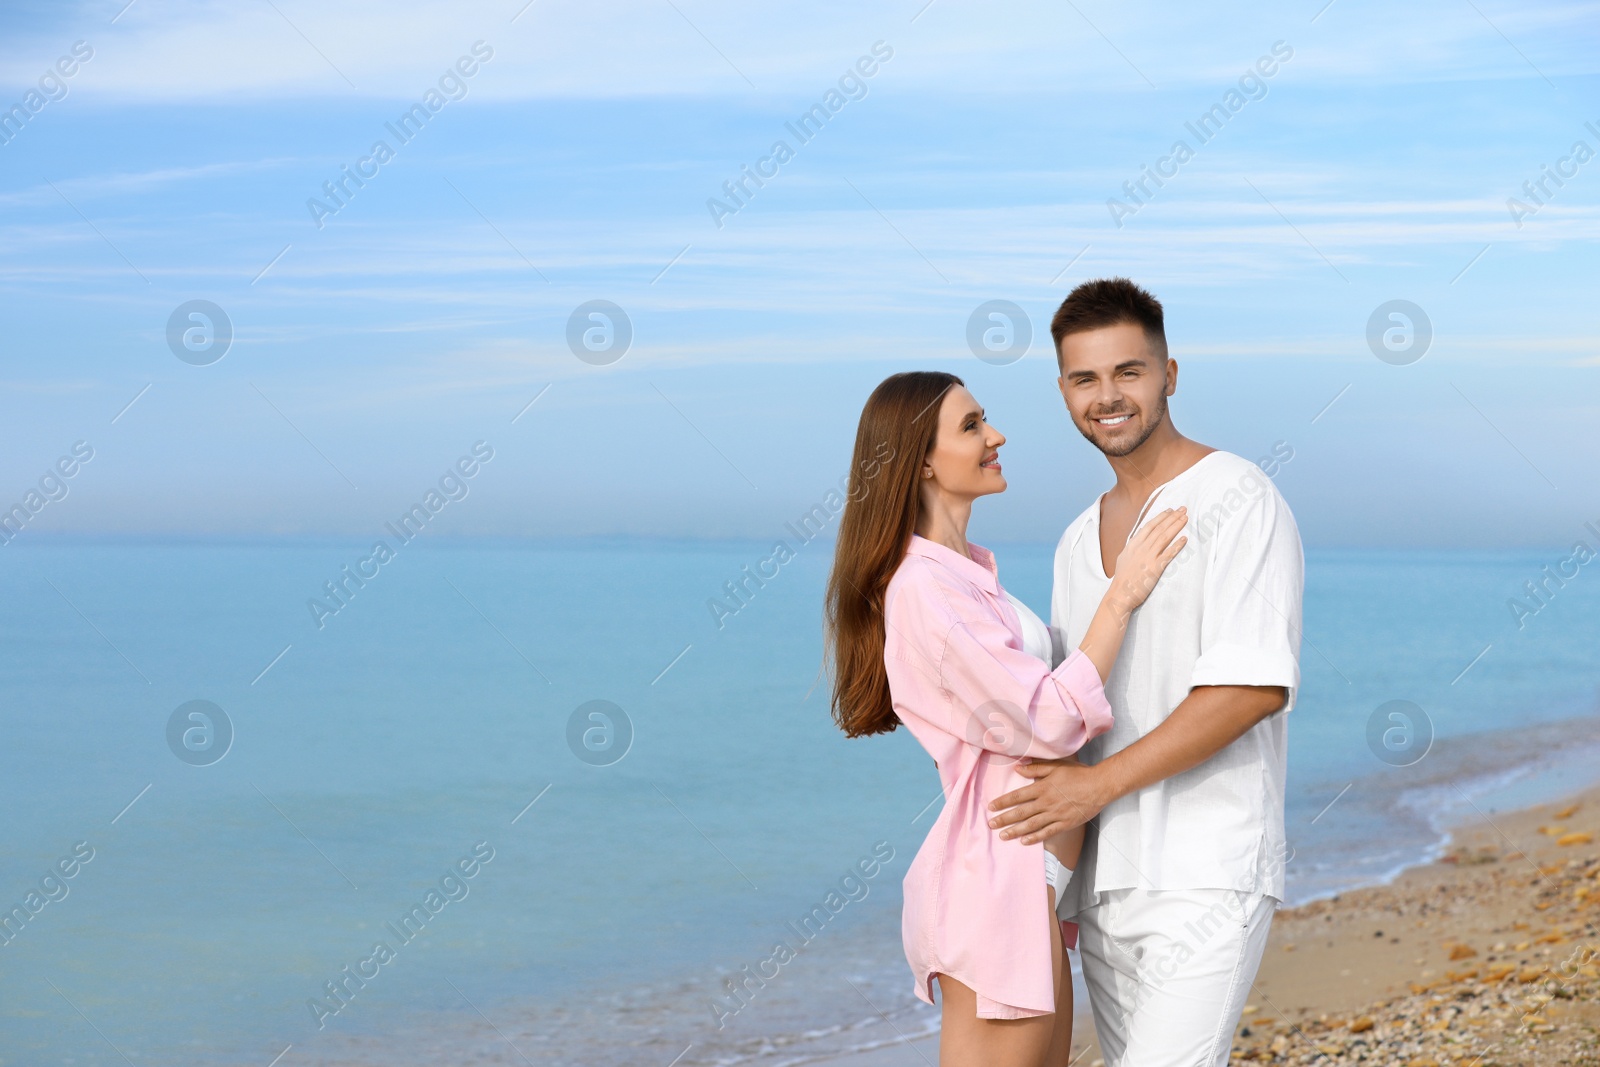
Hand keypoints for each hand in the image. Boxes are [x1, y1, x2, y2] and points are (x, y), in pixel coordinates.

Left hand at [986, 757, 1109, 844]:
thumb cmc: (1078, 774)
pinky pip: (1047, 832)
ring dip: (1015, 831)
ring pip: (1031, 824)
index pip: (1018, 796)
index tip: (991, 807)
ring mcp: (1056, 814)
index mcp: (1043, 787)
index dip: (1003, 802)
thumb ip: (1036, 768)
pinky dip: (1035, 837)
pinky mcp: (1065, 824)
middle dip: (1004, 819)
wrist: (1099, 786)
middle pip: (1021, 812)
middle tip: (991, 824)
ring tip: (1003, 836)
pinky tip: (1024, 842)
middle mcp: (1047, 802)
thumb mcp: (1056, 766)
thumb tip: (1017, 769)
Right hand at [1108, 507, 1187, 615]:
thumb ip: (1133, 547)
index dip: (1161, 517)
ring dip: (1176, 526)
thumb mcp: (1124, 557)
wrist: (1121, 593)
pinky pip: (1168, 554)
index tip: (1170, 510)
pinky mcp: (1155, 567)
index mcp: (1133, 544)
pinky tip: (1184, 539)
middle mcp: (1141, 548)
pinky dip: (1177, 545)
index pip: (1149, 526)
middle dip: (1172, 517)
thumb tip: (1139, 539)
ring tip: (1185, 518)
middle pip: (1159, 528)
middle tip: (1183, 509)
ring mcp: (1148, 557)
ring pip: (1165, 537)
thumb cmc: (1122, 578)